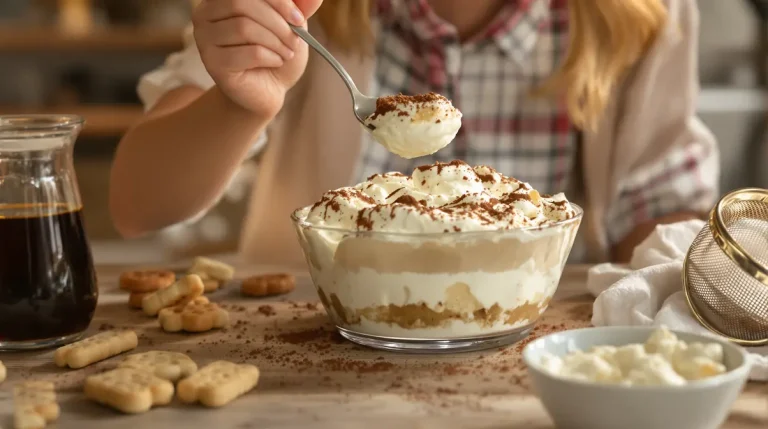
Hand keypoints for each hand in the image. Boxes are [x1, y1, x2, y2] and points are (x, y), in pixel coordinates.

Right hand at [193, 0, 322, 115]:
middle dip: (277, 23)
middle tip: (295, 40)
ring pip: (244, 28)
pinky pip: (248, 53)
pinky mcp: (213, 64)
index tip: (299, 18)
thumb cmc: (275, 51)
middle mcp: (205, 14)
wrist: (268, 89)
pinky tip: (276, 62)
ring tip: (287, 53)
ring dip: (276, 42)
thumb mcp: (291, 23)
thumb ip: (298, 5)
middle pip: (242, 4)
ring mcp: (204, 39)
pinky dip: (271, 57)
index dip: (278, 1)